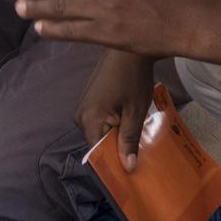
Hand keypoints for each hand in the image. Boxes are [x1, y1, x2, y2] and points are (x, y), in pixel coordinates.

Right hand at [76, 51, 155, 172]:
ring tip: (137, 137)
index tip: (133, 170)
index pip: (99, 153)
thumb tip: (127, 168)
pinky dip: (114, 125)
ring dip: (117, 136)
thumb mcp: (136, 113)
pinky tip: (129, 123)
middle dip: (118, 149)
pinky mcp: (88, 101)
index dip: (116, 163)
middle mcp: (80, 116)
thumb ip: (129, 141)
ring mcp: (83, 107)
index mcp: (89, 120)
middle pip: (99, 144)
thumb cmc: (134, 79)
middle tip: (140, 152)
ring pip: (101, 133)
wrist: (129, 51)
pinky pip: (100, 122)